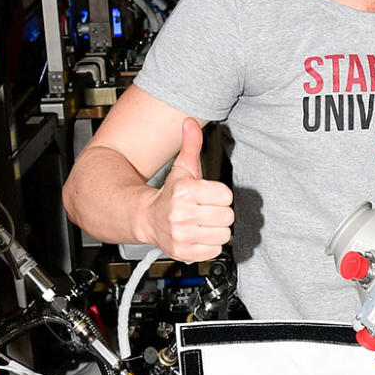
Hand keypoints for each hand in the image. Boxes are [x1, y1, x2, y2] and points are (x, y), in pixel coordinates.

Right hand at [137, 118, 234, 262]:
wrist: (147, 218)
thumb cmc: (170, 193)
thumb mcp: (182, 168)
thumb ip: (191, 145)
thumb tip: (190, 122)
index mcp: (184, 192)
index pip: (225, 195)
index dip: (220, 195)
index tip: (210, 195)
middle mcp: (181, 214)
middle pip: (226, 216)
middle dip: (220, 212)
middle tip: (207, 210)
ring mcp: (181, 235)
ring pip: (223, 234)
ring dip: (216, 229)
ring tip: (203, 223)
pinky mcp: (184, 252)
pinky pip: (215, 250)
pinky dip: (210, 244)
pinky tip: (199, 235)